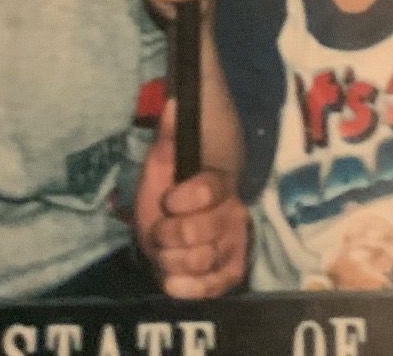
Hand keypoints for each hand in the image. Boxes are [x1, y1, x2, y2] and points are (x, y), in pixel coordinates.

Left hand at [135, 101, 248, 298]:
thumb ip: (170, 134)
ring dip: (171, 259)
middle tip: (160, 229)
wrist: (175, 216)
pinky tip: (172, 279)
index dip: (184, 198)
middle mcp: (232, 215)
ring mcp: (231, 245)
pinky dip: (188, 287)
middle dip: (168, 234)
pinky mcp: (226, 272)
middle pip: (199, 233)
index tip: (168, 199)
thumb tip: (171, 105)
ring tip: (164, 251)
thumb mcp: (164, 158)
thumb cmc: (170, 184)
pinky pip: (213, 287)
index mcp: (219, 184)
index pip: (209, 190)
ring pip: (200, 261)